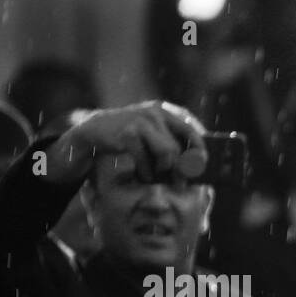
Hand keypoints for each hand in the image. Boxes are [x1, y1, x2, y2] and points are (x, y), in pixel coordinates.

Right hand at [49, 101, 206, 185]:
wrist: (93, 133)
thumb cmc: (128, 139)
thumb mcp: (151, 137)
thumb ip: (170, 144)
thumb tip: (196, 167)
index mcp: (163, 112)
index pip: (191, 130)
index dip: (200, 149)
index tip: (203, 166)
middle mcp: (155, 113)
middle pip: (180, 148)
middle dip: (182, 170)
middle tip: (180, 185)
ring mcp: (141, 121)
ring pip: (168, 154)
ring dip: (163, 172)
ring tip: (155, 178)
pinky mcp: (129, 133)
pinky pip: (147, 161)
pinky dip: (146, 173)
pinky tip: (141, 176)